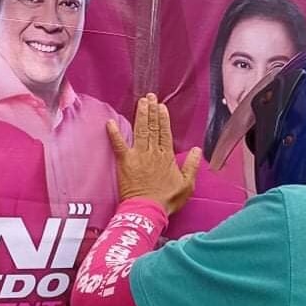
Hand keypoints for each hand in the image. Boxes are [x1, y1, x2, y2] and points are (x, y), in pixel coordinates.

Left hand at [107, 93, 200, 214]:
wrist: (148, 209)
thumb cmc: (167, 200)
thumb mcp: (187, 184)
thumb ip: (191, 165)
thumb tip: (196, 150)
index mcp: (167, 156)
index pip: (165, 132)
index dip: (163, 118)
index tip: (161, 106)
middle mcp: (153, 152)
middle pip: (153, 127)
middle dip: (152, 110)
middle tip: (149, 96)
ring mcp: (139, 155)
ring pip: (140, 131)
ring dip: (141, 115)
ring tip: (141, 102)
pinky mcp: (125, 162)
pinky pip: (118, 144)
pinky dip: (114, 133)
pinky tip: (110, 122)